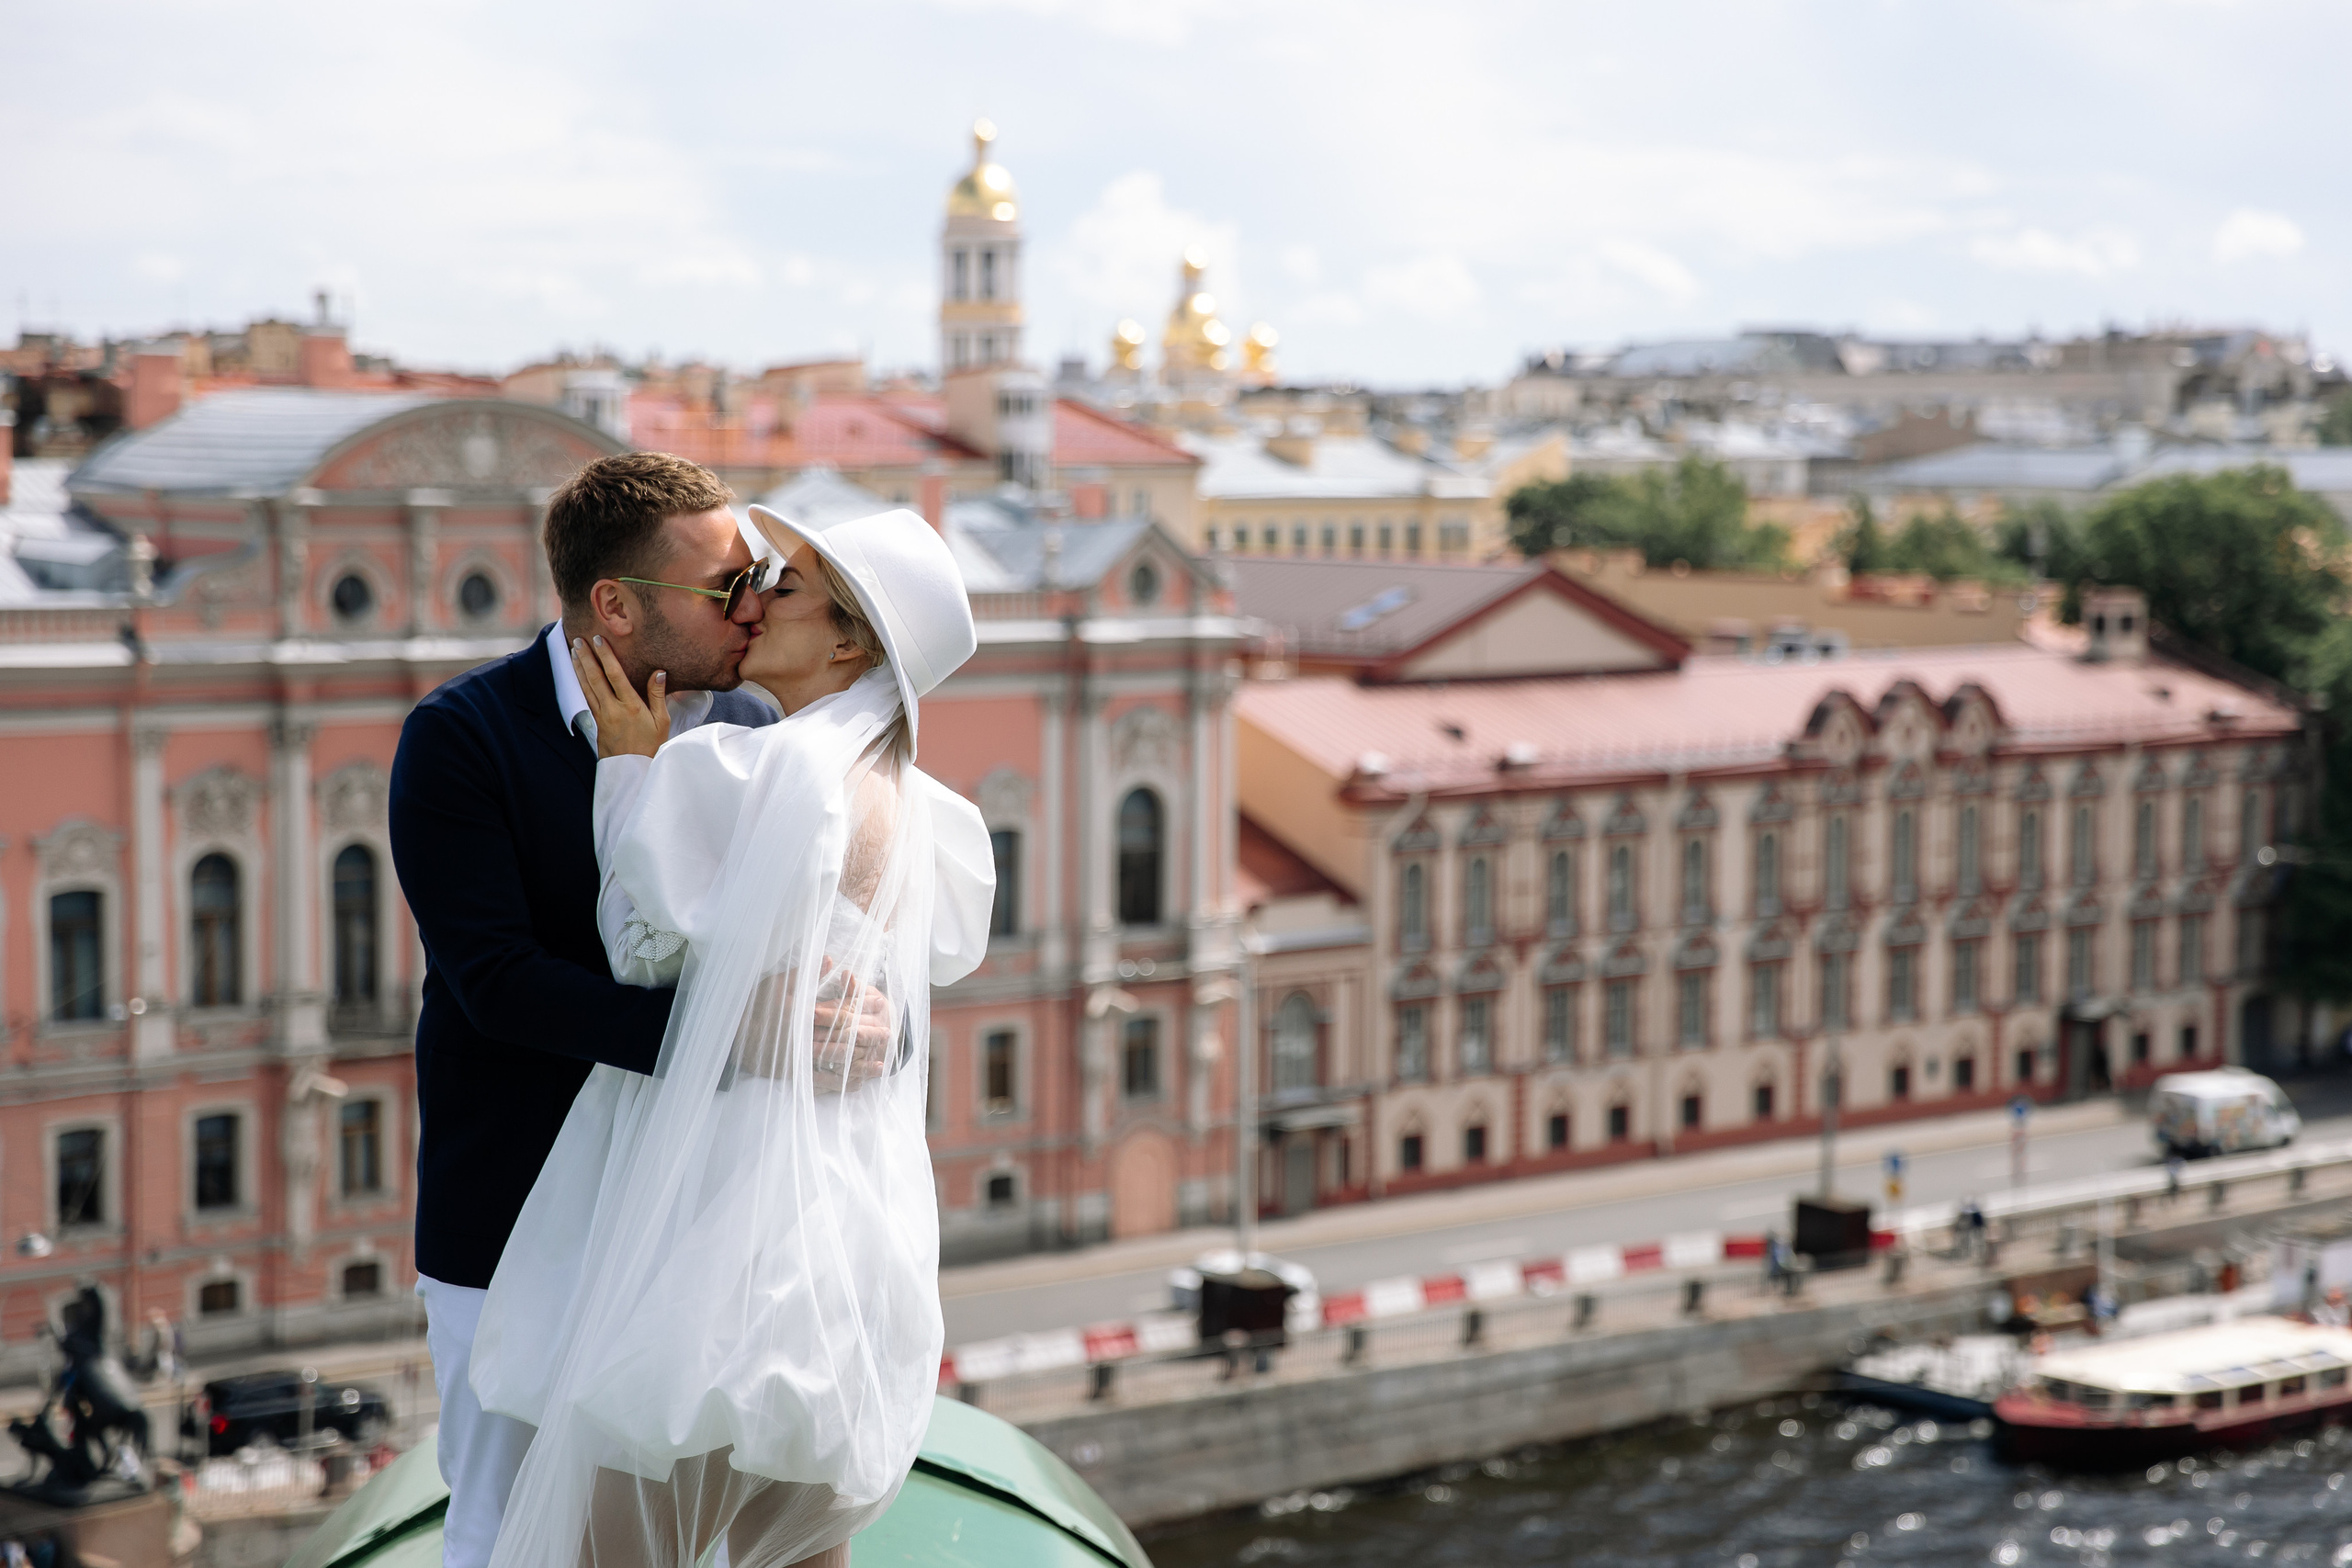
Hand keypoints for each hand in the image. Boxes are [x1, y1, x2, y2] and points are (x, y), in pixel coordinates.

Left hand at [572, 636, 668, 757]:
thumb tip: (659, 672)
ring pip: (587, 687)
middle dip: (586, 657)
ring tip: (573, 652)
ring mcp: (602, 716)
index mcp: (631, 706)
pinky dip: (580, 683)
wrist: (632, 770)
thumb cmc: (651, 745)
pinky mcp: (596, 723)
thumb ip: (658, 695)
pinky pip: (586, 698)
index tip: (599, 640)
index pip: (615, 675)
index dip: (606, 656)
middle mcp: (613, 708)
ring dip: (579, 668)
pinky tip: (578, 675)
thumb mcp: (662, 721)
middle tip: (578, 639)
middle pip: (595, 678)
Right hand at [731, 960, 897, 1092]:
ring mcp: (799, 1061)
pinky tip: (855, 1086)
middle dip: (867, 1041)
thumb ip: (805, 973)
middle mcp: (804, 1041)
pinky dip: (839, 1085)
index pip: (839, 1016)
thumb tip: (830, 958)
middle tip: (888, 1038)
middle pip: (842, 1042)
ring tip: (879, 1067)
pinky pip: (821, 1083)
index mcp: (802, 1017)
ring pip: (835, 1066)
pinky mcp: (793, 1076)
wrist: (731, 1037)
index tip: (880, 1010)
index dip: (861, 1014)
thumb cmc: (754, 1007)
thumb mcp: (776, 984)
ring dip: (859, 1067)